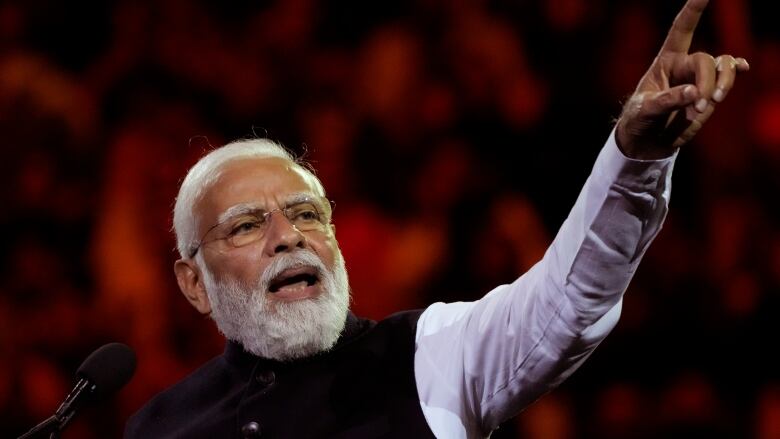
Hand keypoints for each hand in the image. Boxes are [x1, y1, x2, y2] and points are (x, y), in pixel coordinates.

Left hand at [615, 0, 748, 159]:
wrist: (647, 141)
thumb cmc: (639, 120)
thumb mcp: (645, 110)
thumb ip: (668, 101)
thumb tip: (694, 93)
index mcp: (665, 60)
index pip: (681, 29)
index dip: (694, 9)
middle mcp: (685, 64)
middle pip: (706, 60)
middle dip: (707, 83)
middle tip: (698, 107)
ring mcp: (700, 78)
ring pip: (724, 67)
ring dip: (723, 84)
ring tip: (708, 106)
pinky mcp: (710, 93)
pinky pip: (729, 76)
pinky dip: (737, 71)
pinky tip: (743, 68)